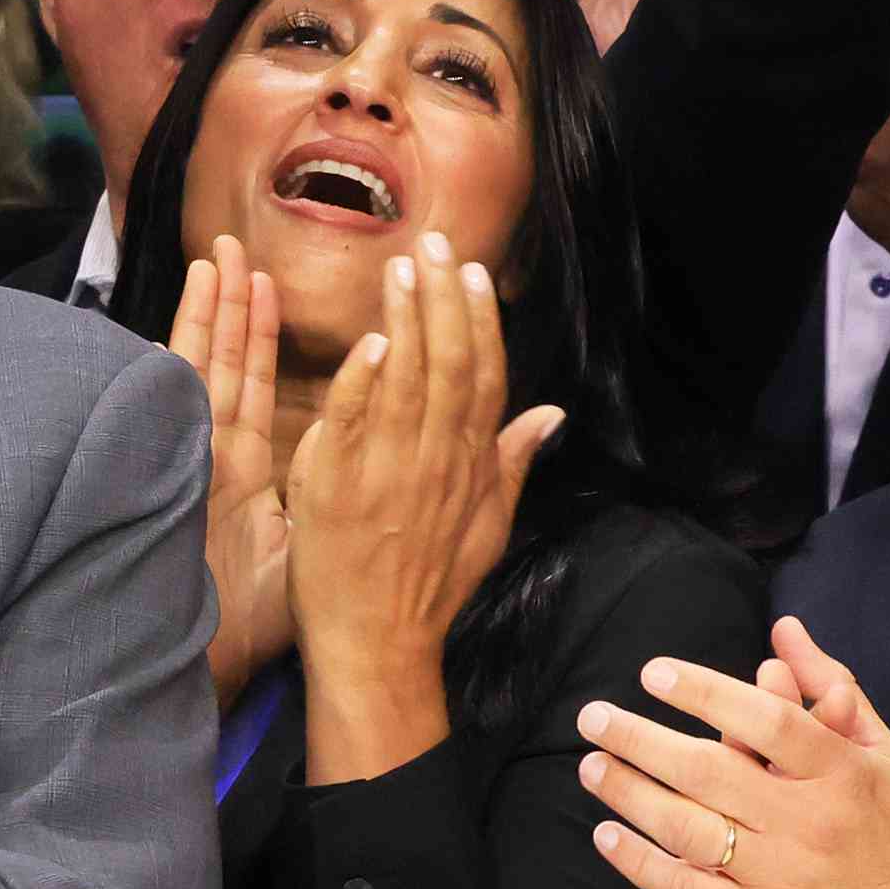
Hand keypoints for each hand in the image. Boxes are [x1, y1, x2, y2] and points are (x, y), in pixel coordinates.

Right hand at [168, 235, 296, 704]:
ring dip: (211, 313)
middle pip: (223, 366)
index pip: (249, 389)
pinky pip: (191, 401)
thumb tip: (370, 472)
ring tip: (218, 258)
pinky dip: (194, 352)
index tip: (263, 285)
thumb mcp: (300, 550)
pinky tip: (199, 304)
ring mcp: (195, 459)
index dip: (254, 337)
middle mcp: (215, 457)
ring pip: (202, 370)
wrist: (213, 661)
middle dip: (228, 307)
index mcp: (242, 472)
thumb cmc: (251, 622)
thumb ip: (333, 499)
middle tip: (232, 248)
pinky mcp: (184, 468)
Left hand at [286, 239, 566, 783]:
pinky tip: (373, 342)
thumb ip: (512, 460)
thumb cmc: (428, 585)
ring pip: (407, 382)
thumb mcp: (487, 525)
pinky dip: (366, 384)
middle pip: (449, 364)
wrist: (378, 645)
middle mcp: (437, 461)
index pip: (484, 376)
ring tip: (400, 267)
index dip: (481, 320)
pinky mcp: (338, 489)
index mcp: (470, 465)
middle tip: (433, 243)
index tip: (473, 272)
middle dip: (443, 298)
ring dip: (406, 321)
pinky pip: (355, 425)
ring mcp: (389, 473)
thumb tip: (552, 412)